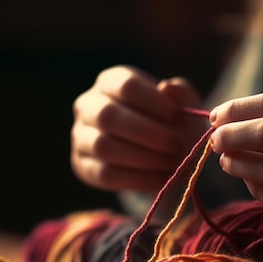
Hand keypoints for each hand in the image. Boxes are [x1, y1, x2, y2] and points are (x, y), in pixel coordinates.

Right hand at [71, 65, 205, 193]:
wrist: (158, 153)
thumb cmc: (170, 123)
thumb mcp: (181, 106)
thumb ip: (181, 94)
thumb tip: (170, 87)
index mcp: (110, 81)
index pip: (127, 86)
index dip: (155, 102)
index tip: (180, 117)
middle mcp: (88, 105)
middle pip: (108, 115)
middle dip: (148, 133)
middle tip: (178, 144)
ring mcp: (81, 136)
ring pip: (103, 146)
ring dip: (144, 157)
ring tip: (173, 162)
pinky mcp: (83, 166)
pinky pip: (106, 174)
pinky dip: (138, 178)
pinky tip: (163, 179)